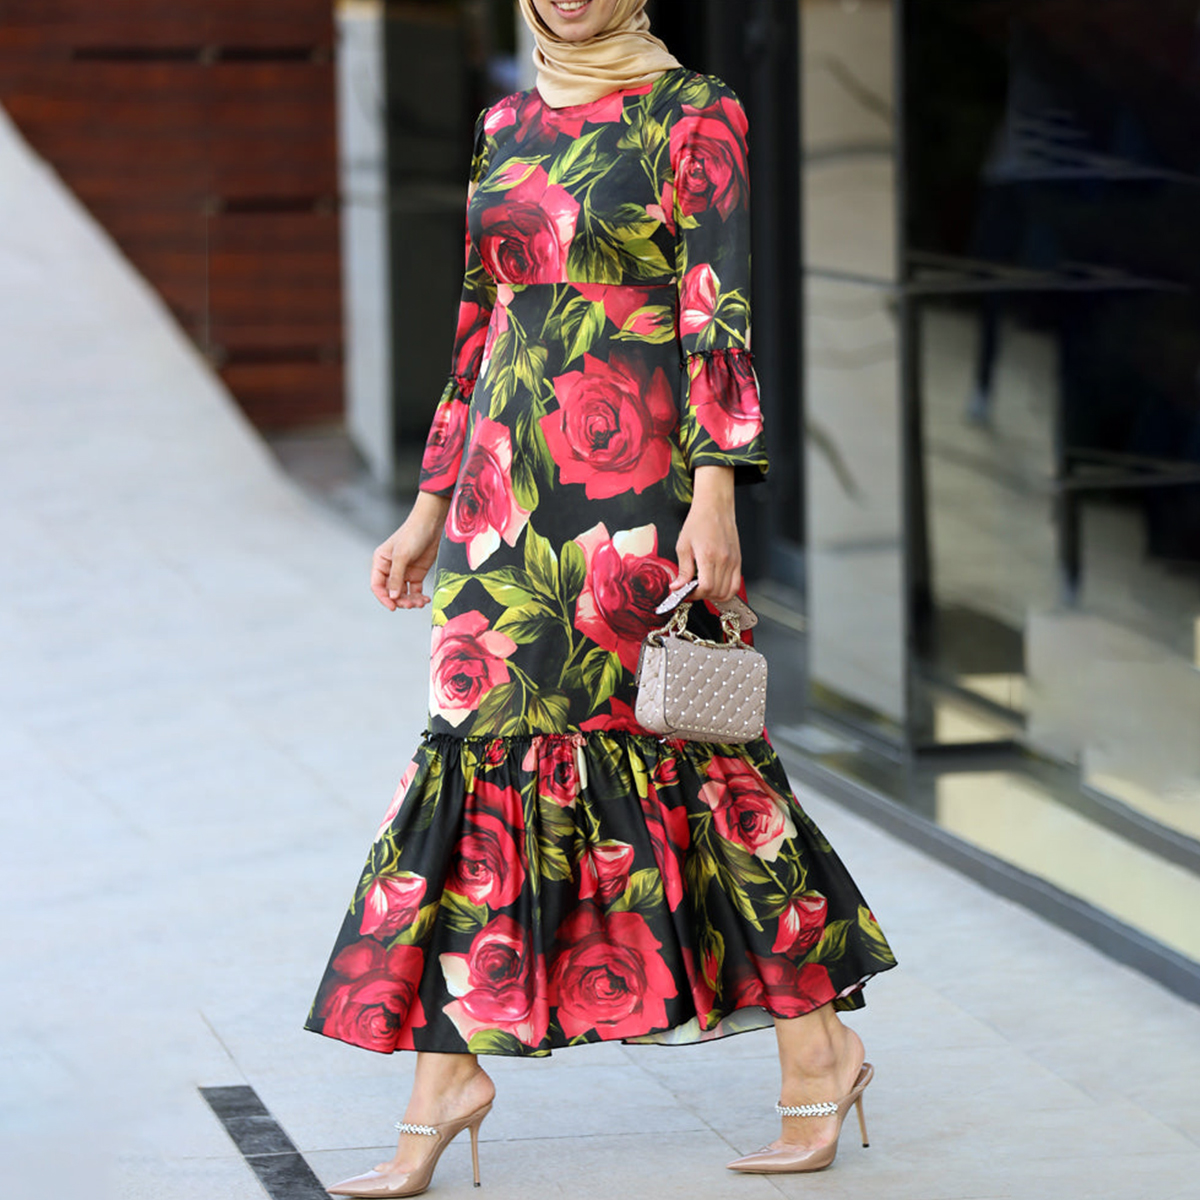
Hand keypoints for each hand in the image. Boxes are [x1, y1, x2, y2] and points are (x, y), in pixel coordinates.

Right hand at [371, 492, 450, 609]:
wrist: (432, 524)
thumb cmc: (413, 534)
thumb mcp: (402, 555)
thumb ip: (397, 577)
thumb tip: (393, 596)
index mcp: (380, 562)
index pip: (377, 585)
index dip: (383, 598)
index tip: (393, 607)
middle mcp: (390, 569)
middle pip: (391, 592)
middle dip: (400, 600)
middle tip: (411, 604)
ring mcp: (404, 572)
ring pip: (403, 593)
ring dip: (410, 601)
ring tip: (420, 603)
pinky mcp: (417, 573)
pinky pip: (415, 590)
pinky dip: (419, 597)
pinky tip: (425, 599)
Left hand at [673, 466, 740, 602]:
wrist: (715, 507)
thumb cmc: (699, 522)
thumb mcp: (683, 546)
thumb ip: (682, 570)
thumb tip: (677, 587)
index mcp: (708, 555)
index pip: (706, 587)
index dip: (695, 594)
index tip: (685, 592)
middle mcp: (724, 560)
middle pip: (716, 592)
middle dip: (702, 596)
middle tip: (691, 591)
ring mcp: (733, 561)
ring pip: (727, 592)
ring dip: (714, 596)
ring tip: (703, 589)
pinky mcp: (738, 561)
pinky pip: (735, 585)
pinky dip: (725, 591)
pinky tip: (715, 586)